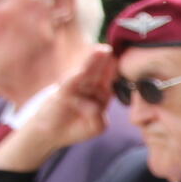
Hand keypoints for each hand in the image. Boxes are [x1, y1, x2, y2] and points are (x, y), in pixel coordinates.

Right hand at [0, 45, 115, 171]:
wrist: (50, 133)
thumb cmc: (75, 128)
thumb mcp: (95, 126)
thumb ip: (99, 117)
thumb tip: (95, 107)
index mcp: (99, 95)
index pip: (110, 82)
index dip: (117, 72)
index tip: (130, 62)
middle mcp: (87, 89)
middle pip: (99, 73)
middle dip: (107, 61)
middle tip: (115, 48)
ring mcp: (75, 89)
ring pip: (86, 74)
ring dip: (93, 62)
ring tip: (101, 50)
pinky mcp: (61, 93)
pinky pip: (70, 84)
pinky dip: (77, 77)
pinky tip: (83, 70)